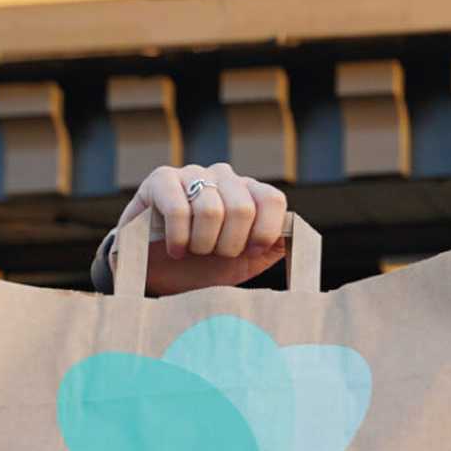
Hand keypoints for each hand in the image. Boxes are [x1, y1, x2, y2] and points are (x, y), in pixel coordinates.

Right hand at [111, 163, 289, 295]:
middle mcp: (224, 177)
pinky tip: (175, 250)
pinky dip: (179, 238)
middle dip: (229, 245)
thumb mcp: (244, 264)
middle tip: (214, 255)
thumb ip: (272, 248)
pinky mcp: (161, 180)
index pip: (272, 199)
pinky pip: (179, 209)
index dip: (264, 232)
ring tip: (192, 252)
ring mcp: (192, 174)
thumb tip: (293, 232)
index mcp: (249, 193)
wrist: (157, 276)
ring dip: (202, 244)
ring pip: (211, 210)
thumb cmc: (203, 268)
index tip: (250, 252)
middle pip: (242, 208)